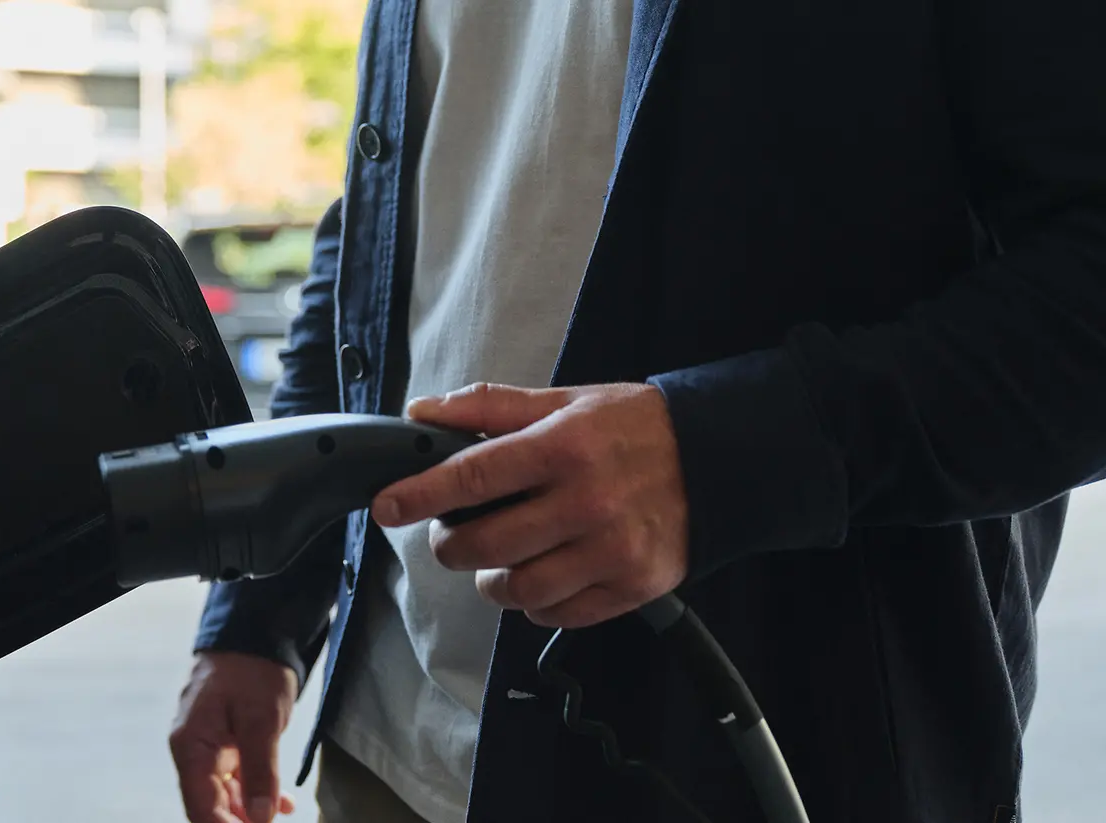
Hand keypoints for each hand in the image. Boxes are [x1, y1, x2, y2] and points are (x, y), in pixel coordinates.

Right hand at [169, 651, 300, 822]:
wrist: (256, 634)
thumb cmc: (253, 670)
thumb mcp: (262, 720)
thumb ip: (260, 771)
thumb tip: (261, 818)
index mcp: (191, 747)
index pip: (201, 808)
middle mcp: (194, 752)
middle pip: (210, 806)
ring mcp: (209, 749)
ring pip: (225, 796)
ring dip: (251, 813)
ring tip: (280, 818)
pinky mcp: (226, 744)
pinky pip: (237, 779)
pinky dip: (258, 793)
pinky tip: (282, 804)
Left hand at [371, 382, 689, 627]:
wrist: (719, 459)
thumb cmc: (631, 428)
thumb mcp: (563, 402)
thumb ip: (490, 409)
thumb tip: (422, 413)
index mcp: (563, 446)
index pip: (471, 475)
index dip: (419, 495)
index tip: (385, 506)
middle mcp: (587, 500)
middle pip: (485, 545)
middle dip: (452, 545)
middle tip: (454, 535)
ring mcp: (612, 549)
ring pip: (517, 589)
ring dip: (492, 581)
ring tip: (500, 559)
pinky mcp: (633, 585)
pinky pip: (558, 613)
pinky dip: (536, 603)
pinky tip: (542, 575)